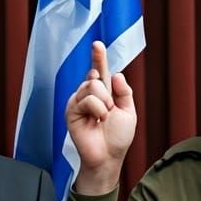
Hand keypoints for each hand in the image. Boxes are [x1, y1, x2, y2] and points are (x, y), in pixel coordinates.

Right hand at [65, 41, 136, 194]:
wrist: (108, 156)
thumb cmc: (118, 138)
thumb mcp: (128, 112)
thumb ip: (124, 91)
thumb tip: (115, 74)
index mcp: (104, 93)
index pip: (100, 71)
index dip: (98, 57)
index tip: (97, 44)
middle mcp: (89, 95)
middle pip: (95, 77)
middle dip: (107, 94)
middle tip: (108, 111)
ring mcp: (79, 102)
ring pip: (91, 86)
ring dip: (103, 104)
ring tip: (102, 118)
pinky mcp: (71, 110)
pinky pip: (86, 99)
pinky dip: (96, 110)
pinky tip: (95, 121)